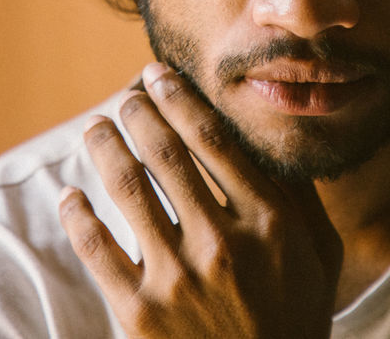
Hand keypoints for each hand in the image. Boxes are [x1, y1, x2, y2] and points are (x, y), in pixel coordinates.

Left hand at [58, 62, 343, 337]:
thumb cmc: (295, 321)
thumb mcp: (320, 256)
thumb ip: (301, 197)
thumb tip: (276, 138)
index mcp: (269, 221)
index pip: (214, 140)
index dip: (180, 99)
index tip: (158, 75)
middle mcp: (223, 242)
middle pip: (167, 155)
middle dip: (139, 114)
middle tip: (124, 97)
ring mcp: (179, 278)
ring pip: (129, 189)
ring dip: (106, 149)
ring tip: (95, 130)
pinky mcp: (141, 314)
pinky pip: (98, 250)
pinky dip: (78, 216)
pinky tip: (70, 196)